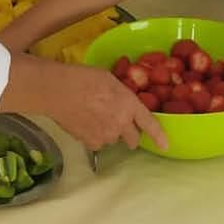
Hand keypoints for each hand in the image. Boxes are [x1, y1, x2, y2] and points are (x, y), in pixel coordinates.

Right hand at [40, 61, 167, 151]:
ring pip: (113, 140)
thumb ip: (122, 94)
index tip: (165, 145)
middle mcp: (121, 123)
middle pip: (133, 140)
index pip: (150, 124)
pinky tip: (84, 123)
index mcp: (129, 104)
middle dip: (130, 135)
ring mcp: (106, 135)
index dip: (159, 136)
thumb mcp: (109, 79)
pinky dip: (93, 136)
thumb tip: (122, 102)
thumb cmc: (82, 77)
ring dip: (109, 133)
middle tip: (119, 124)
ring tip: (93, 117)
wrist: (58, 90)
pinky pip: (97, 143)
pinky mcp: (90, 142)